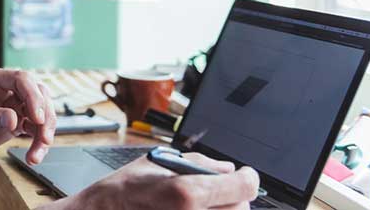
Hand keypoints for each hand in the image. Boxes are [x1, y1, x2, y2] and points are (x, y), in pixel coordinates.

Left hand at [0, 68, 55, 162]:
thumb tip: (12, 118)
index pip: (21, 79)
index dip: (33, 97)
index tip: (37, 118)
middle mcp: (6, 89)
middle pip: (38, 94)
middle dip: (45, 116)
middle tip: (44, 138)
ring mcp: (13, 104)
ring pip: (42, 112)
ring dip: (45, 132)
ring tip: (37, 153)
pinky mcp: (17, 120)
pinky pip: (36, 128)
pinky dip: (39, 141)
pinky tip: (34, 155)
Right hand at [66, 153, 260, 209]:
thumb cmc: (122, 192)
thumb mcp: (155, 164)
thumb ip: (197, 163)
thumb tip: (225, 168)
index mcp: (186, 193)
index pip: (243, 187)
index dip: (248, 179)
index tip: (245, 176)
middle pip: (242, 209)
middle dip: (234, 198)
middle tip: (221, 191)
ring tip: (204, 204)